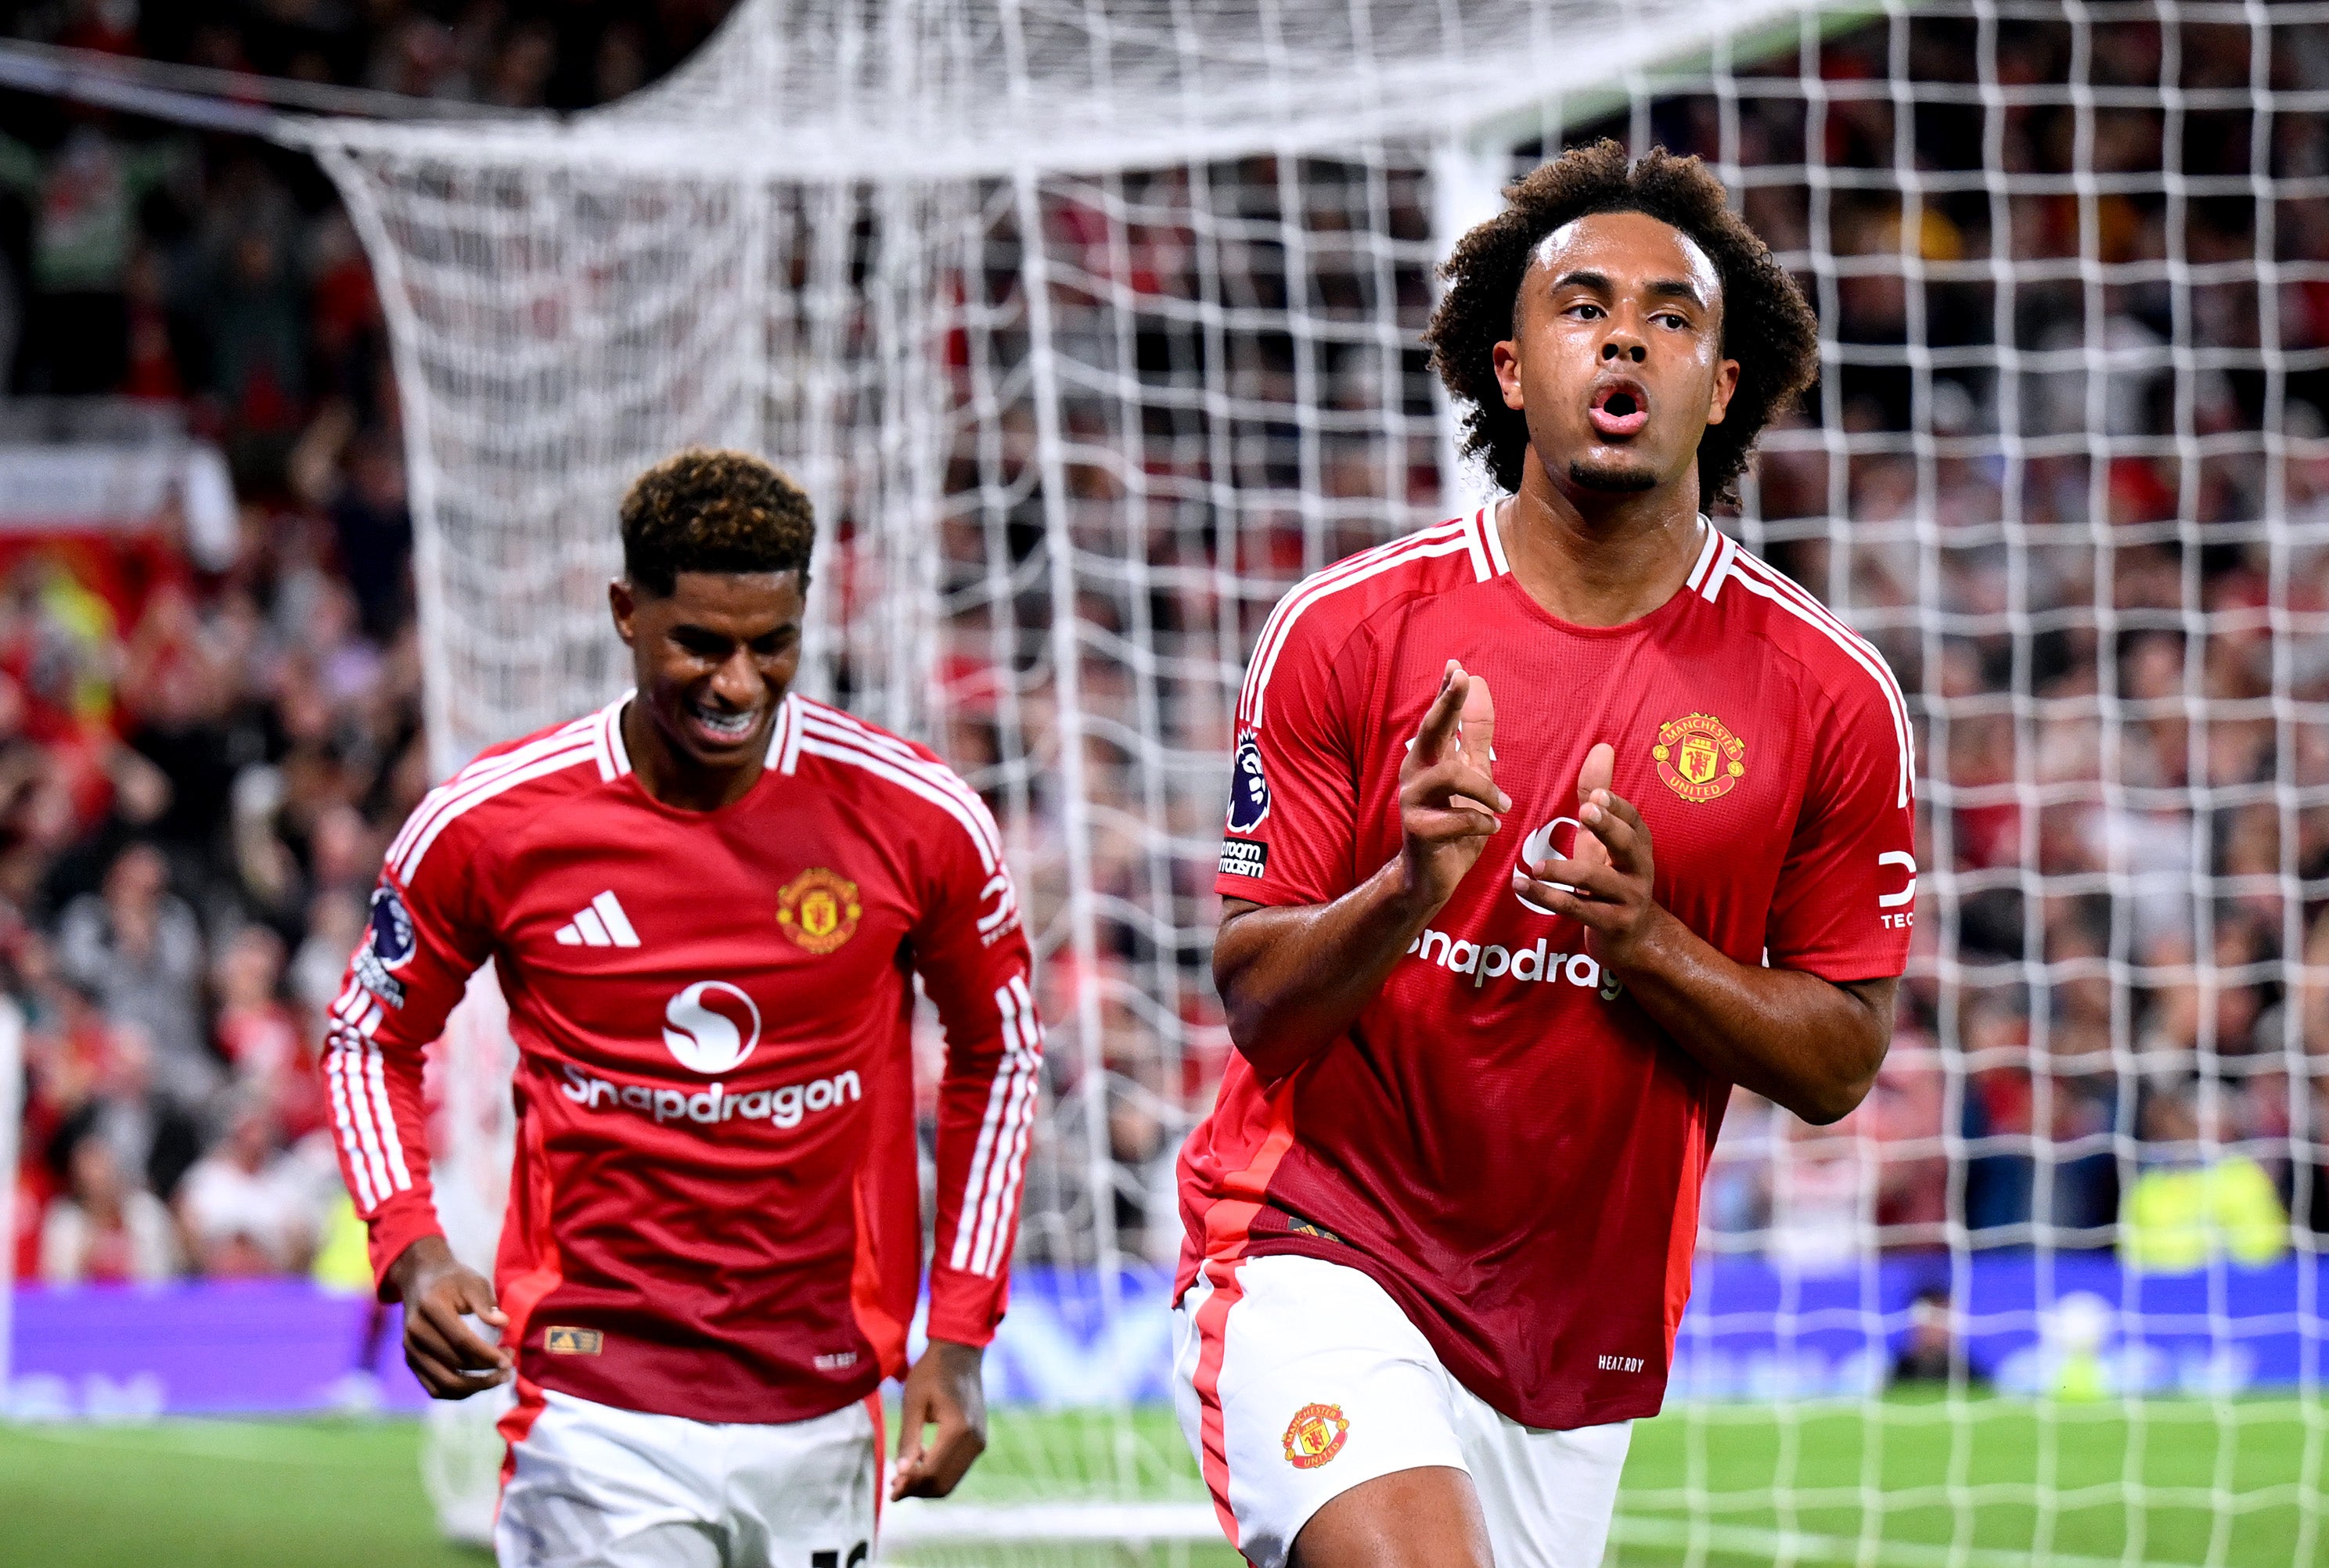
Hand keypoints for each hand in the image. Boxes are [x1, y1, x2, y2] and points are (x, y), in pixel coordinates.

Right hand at [385, 1234, 511, 1398]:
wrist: (421, 1280)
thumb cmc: (453, 1281)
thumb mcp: (473, 1283)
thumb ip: (486, 1303)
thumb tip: (503, 1323)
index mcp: (431, 1308)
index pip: (462, 1341)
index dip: (487, 1355)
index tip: (509, 1361)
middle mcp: (415, 1332)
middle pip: (454, 1364)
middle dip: (486, 1371)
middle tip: (509, 1367)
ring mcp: (410, 1350)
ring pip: (443, 1384)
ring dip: (475, 1387)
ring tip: (498, 1379)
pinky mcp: (411, 1361)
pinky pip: (434, 1388)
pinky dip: (459, 1392)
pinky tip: (480, 1383)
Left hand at [891, 1338, 987, 1499]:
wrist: (960, 1352)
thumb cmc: (931, 1372)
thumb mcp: (913, 1404)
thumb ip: (909, 1440)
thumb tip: (900, 1474)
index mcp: (957, 1429)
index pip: (931, 1472)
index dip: (909, 1486)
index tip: (890, 1490)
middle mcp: (974, 1440)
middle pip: (943, 1483)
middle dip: (917, 1490)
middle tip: (893, 1488)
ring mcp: (980, 1441)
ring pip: (951, 1480)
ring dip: (927, 1484)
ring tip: (903, 1478)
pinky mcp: (979, 1439)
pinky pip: (957, 1467)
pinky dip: (938, 1473)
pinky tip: (920, 1462)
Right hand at [1396, 660, 1509, 914]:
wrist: (1431, 875)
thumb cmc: (1452, 822)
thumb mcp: (1472, 775)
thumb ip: (1474, 734)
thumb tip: (1478, 685)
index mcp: (1429, 759)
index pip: (1438, 718)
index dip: (1446, 692)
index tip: (1457, 665)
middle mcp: (1415, 773)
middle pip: (1430, 730)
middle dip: (1446, 703)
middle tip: (1461, 678)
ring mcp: (1412, 801)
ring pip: (1450, 775)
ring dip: (1485, 789)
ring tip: (1504, 805)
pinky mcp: (1419, 830)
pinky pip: (1457, 818)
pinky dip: (1481, 821)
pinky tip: (1490, 827)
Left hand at [1509, 742, 1665, 969]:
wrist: (1632, 940)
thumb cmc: (1611, 879)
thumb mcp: (1603, 839)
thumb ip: (1599, 795)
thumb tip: (1602, 747)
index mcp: (1638, 845)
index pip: (1633, 821)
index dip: (1617, 808)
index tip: (1597, 795)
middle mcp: (1639, 870)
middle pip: (1627, 845)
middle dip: (1607, 828)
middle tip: (1584, 812)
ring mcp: (1628, 899)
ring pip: (1597, 882)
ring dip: (1564, 872)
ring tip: (1535, 865)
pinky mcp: (1611, 925)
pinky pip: (1578, 909)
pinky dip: (1547, 898)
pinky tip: (1521, 885)